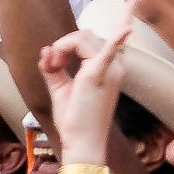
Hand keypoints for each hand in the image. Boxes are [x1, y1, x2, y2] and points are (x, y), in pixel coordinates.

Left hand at [38, 25, 126, 160]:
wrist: (82, 144)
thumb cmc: (75, 120)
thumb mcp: (61, 89)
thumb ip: (52, 68)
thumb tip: (46, 49)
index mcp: (108, 69)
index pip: (94, 40)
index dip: (80, 38)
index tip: (63, 56)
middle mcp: (114, 67)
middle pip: (84, 35)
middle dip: (63, 45)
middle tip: (53, 66)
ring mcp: (110, 70)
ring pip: (83, 36)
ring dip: (63, 47)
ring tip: (55, 67)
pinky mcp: (98, 75)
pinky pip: (109, 51)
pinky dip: (117, 38)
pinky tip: (127, 29)